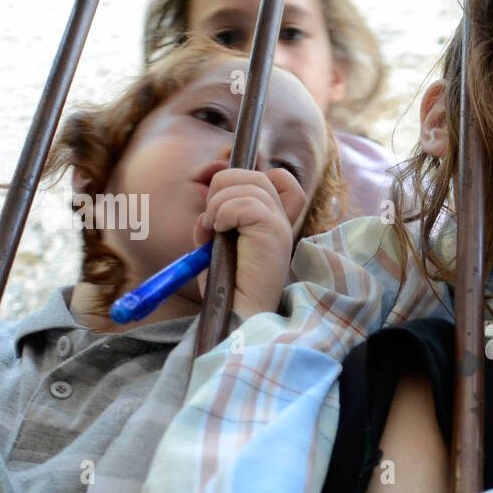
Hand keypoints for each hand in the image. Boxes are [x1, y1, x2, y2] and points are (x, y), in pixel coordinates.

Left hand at [194, 166, 306, 319]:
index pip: (280, 179)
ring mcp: (281, 226)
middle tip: (211, 220)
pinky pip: (246, 202)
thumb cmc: (227, 290)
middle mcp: (283, 221)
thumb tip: (209, 205)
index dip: (249, 178)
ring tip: (213, 230)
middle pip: (255, 175)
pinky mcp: (274, 233)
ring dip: (218, 202)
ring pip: (249, 183)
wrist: (236, 317)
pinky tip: (218, 233)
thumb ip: (217, 218)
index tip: (224, 206)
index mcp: (274, 223)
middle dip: (222, 187)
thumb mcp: (218, 245)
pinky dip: (223, 212)